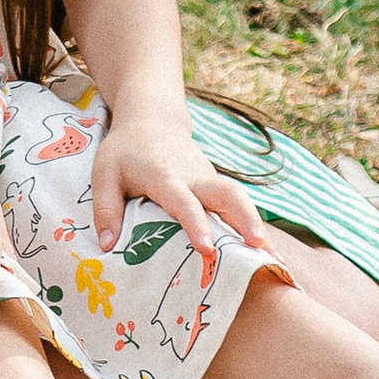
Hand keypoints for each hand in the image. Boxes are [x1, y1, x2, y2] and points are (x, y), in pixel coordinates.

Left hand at [90, 107, 269, 258]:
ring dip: (256, 226)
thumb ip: (105, 209)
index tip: (207, 248)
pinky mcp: (215, 186)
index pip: (184, 201)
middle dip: (246, 220)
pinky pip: (236, 206)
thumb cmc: (125, 151)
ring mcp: (209, 179)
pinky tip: (262, 254)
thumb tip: (108, 247)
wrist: (153, 120)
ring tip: (275, 258)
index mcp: (165, 175)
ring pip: (239, 199)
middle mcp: (194, 176)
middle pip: (228, 194)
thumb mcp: (104, 174)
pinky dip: (250, 226)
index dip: (196, 224)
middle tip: (261, 248)